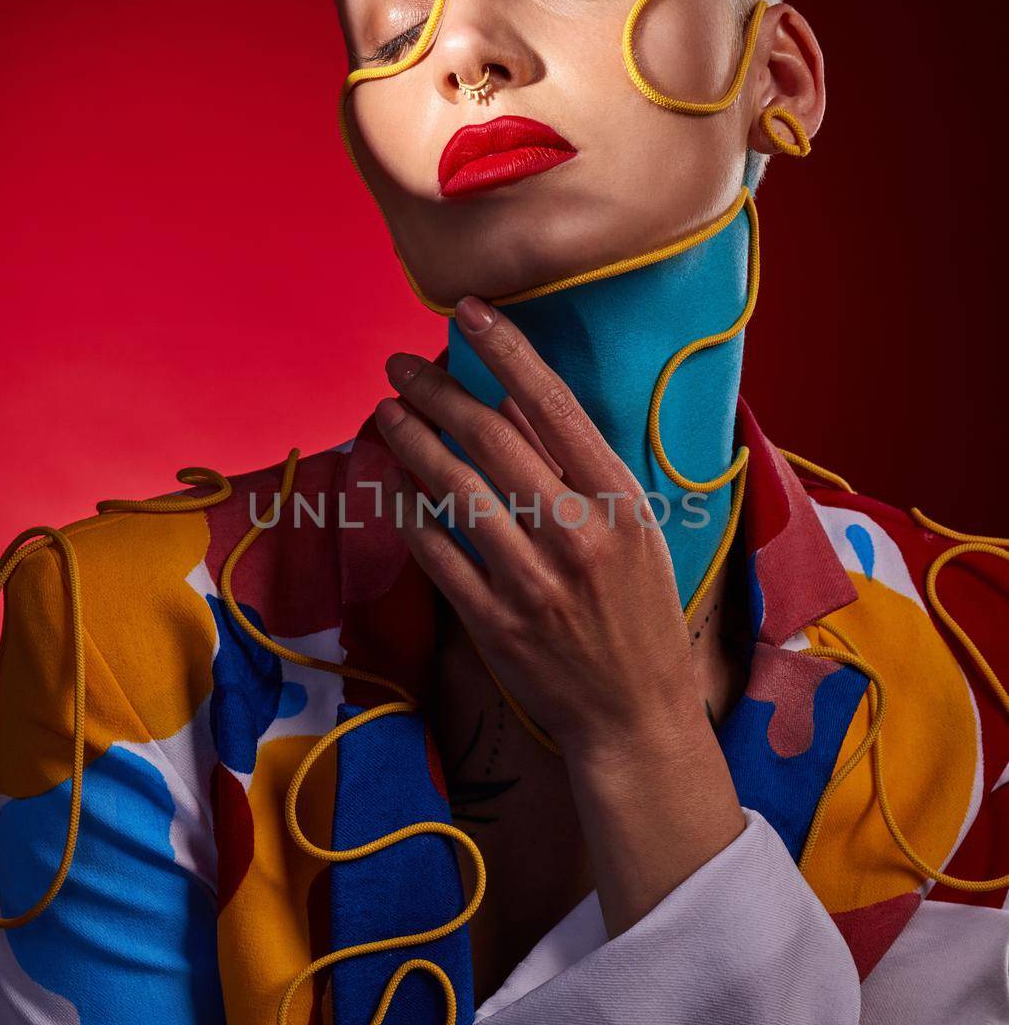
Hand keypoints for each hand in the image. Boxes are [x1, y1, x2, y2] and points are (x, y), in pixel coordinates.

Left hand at [375, 293, 708, 769]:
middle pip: (491, 440)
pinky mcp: (494, 623)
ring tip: (386, 413)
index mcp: (621, 502)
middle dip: (437, 391)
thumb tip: (520, 400)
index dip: (505, 350)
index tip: (466, 311)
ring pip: (454, 491)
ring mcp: (532, 582)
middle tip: (400, 365)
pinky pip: (437, 554)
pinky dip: (412, 515)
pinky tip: (397, 488)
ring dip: (411, 443)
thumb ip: (583, 470)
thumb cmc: (639, 612)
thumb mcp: (637, 532)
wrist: (633, 713)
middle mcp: (578, 536)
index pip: (555, 406)